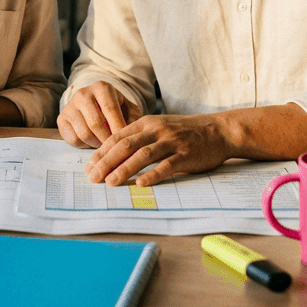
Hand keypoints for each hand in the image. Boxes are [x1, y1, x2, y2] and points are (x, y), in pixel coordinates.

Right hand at [57, 81, 142, 147]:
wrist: (94, 105)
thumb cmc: (115, 109)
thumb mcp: (128, 109)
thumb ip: (134, 119)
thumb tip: (132, 134)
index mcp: (101, 87)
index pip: (110, 109)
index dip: (118, 128)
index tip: (126, 142)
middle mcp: (83, 94)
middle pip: (96, 124)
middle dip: (108, 140)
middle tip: (116, 150)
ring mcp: (70, 106)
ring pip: (84, 133)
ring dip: (97, 144)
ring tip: (105, 145)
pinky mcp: (61, 119)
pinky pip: (73, 139)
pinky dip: (85, 145)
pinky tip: (93, 142)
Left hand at [84, 113, 231, 186]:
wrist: (218, 130)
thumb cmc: (186, 132)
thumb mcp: (160, 127)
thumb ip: (140, 137)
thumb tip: (114, 156)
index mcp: (146, 123)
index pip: (117, 137)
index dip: (101, 153)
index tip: (88, 167)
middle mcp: (156, 130)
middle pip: (125, 146)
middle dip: (106, 163)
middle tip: (93, 178)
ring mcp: (171, 142)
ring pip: (143, 155)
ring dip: (124, 169)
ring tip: (110, 183)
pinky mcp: (186, 154)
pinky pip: (167, 165)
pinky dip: (153, 175)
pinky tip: (141, 184)